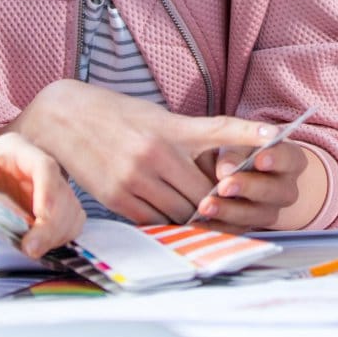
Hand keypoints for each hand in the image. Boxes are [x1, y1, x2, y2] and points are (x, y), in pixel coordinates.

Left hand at [0, 133, 81, 257]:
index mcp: (14, 150)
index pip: (44, 166)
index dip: (48, 192)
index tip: (41, 218)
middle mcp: (35, 164)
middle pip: (62, 190)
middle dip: (52, 223)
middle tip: (31, 249)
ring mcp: (43, 184)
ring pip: (69, 207)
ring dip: (57, 232)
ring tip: (31, 250)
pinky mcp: (45, 203)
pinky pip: (66, 219)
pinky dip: (59, 236)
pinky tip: (39, 246)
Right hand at [17, 80, 279, 224]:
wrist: (64, 119)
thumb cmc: (116, 115)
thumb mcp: (157, 116)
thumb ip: (189, 138)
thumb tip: (218, 165)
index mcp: (170, 129)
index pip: (218, 133)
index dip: (247, 138)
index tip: (274, 139)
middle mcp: (155, 155)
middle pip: (204, 192)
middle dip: (217, 200)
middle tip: (228, 204)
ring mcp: (135, 180)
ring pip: (181, 212)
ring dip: (192, 215)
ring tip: (199, 212)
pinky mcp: (118, 200)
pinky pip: (155, 221)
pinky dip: (167, 222)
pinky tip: (169, 213)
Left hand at [200, 141, 308, 229]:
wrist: (233, 171)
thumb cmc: (238, 150)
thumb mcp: (236, 142)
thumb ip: (233, 152)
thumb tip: (226, 170)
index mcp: (290, 160)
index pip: (291, 159)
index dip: (277, 159)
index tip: (259, 159)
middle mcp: (286, 188)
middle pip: (278, 192)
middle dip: (250, 188)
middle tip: (224, 185)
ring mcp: (271, 210)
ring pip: (260, 216)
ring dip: (231, 211)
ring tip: (206, 205)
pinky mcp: (251, 226)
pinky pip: (239, 231)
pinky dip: (218, 226)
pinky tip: (200, 221)